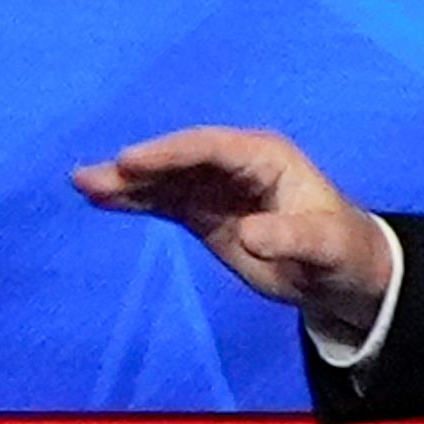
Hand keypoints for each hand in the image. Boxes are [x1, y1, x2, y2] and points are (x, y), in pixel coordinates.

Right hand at [70, 126, 395, 346]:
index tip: (131, 162)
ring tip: (83, 185)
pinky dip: (135, 202)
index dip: (169, 153)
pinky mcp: (206, 213)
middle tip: (93, 176)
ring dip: (126, 183)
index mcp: (265, 157)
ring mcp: (217, 188)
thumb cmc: (341, 252)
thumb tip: (251, 233)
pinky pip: (164, 202)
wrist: (341, 276)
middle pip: (178, 159)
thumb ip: (291, 237)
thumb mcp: (325, 246)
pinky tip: (102, 201)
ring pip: (165, 179)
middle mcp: (235, 165)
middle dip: (137, 166)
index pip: (208, 147)